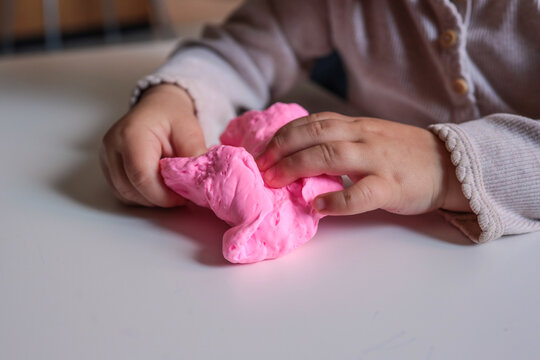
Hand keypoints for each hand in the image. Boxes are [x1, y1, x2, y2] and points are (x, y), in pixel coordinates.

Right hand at [100, 84, 206, 206]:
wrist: (159, 107)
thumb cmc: (173, 117)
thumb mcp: (191, 131)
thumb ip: (194, 157)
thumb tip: (200, 183)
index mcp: (132, 134)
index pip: (142, 176)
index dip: (163, 195)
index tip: (182, 197)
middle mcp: (112, 146)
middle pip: (131, 189)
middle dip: (158, 198)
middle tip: (180, 194)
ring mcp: (106, 157)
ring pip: (126, 194)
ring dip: (150, 198)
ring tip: (169, 187)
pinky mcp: (107, 167)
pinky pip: (123, 192)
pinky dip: (141, 195)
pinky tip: (156, 185)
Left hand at [255, 112, 469, 214]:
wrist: (451, 164)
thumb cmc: (404, 155)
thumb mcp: (370, 139)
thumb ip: (340, 142)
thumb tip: (300, 155)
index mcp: (357, 126)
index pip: (313, 122)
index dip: (284, 134)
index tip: (262, 149)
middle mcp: (364, 137)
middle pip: (315, 134)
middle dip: (282, 148)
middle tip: (259, 166)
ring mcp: (378, 160)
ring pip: (332, 155)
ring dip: (297, 167)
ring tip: (275, 181)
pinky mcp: (392, 186)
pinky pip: (362, 193)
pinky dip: (337, 200)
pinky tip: (317, 207)